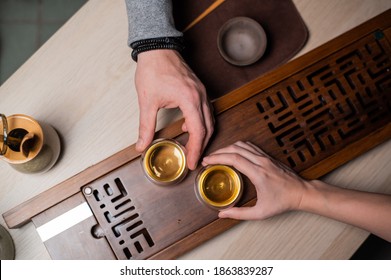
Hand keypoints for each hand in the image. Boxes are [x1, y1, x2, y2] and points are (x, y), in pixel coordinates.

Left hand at [135, 49, 213, 169]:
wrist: (158, 48)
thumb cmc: (153, 69)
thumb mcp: (147, 101)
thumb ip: (146, 126)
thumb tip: (141, 145)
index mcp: (189, 99)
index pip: (198, 131)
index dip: (195, 149)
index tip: (191, 163)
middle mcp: (200, 96)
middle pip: (208, 128)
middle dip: (201, 146)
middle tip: (192, 160)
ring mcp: (202, 92)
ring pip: (209, 119)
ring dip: (202, 135)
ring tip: (192, 148)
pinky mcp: (199, 89)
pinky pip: (206, 110)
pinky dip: (201, 123)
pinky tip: (188, 126)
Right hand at [202, 141, 308, 219]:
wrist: (301, 193)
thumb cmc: (283, 202)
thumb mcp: (261, 213)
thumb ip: (240, 214)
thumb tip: (222, 214)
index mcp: (258, 174)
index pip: (234, 159)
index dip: (218, 158)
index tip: (207, 161)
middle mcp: (261, 162)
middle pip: (235, 149)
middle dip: (219, 152)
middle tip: (208, 158)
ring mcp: (265, 157)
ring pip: (242, 145)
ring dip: (227, 148)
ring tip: (217, 155)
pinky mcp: (268, 156)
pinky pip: (250, 146)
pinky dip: (238, 147)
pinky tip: (232, 153)